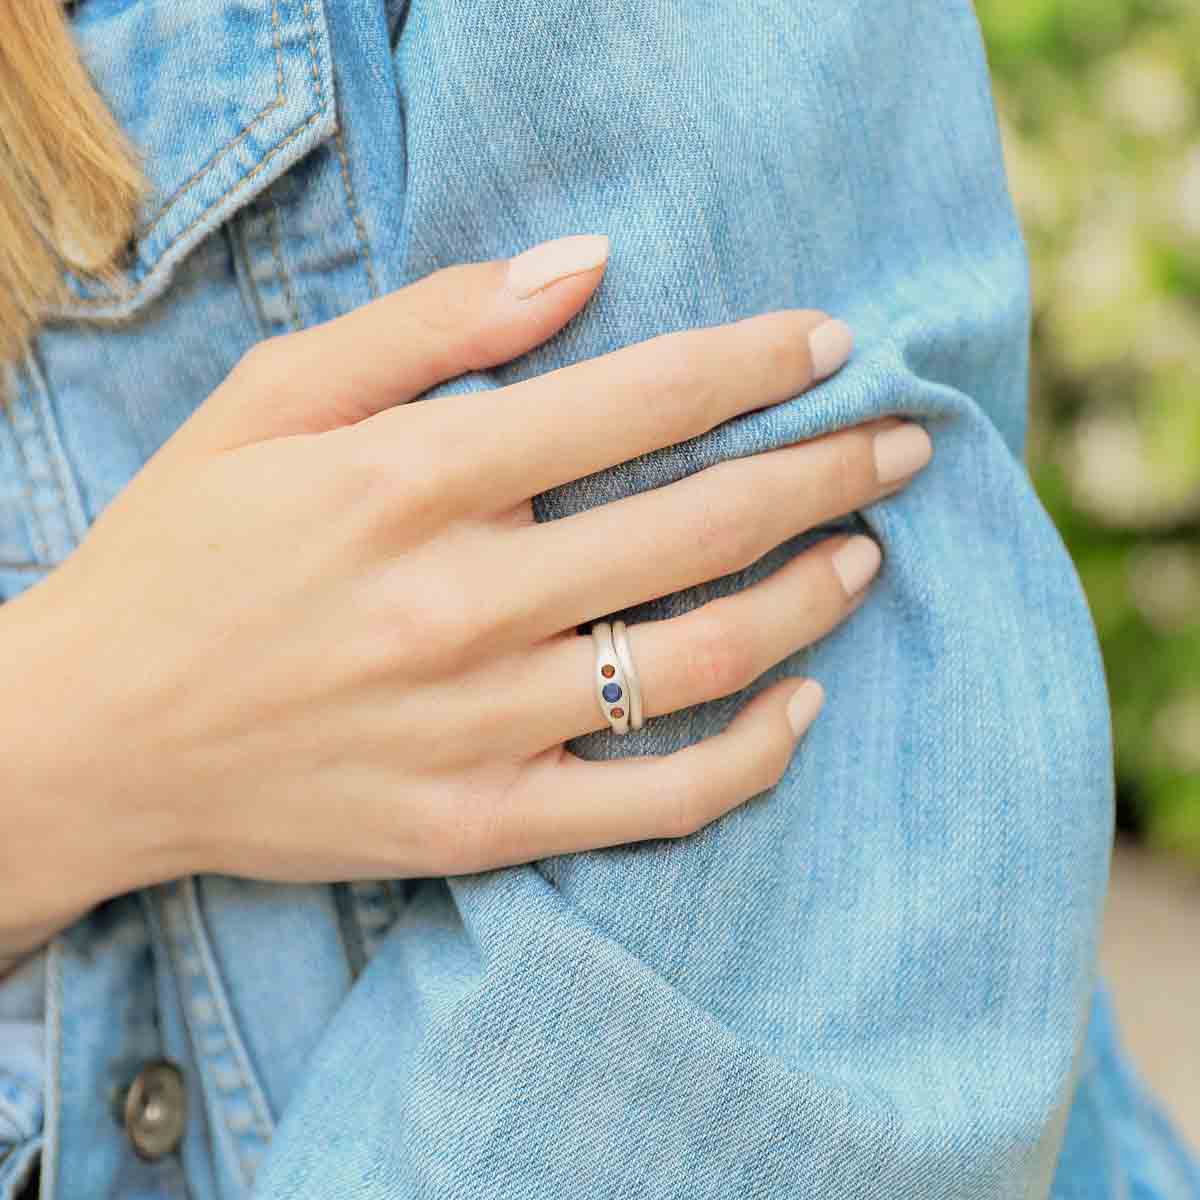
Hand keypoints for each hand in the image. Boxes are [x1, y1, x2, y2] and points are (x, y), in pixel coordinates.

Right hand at [2, 233, 930, 941]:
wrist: (95, 739)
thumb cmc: (183, 554)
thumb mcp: (270, 400)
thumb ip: (429, 325)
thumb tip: (583, 267)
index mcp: (409, 481)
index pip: (633, 400)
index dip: (753, 364)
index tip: (829, 348)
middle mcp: (459, 602)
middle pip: (696, 523)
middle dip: (822, 470)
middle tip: (902, 443)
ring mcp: (477, 725)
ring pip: (699, 658)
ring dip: (809, 599)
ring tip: (863, 554)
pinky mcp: (479, 824)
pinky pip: (654, 801)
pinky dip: (750, 754)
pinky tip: (800, 703)